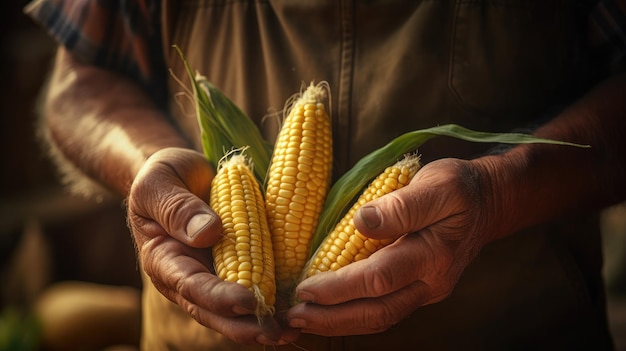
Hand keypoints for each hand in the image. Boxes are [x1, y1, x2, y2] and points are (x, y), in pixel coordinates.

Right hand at [127, 147, 296, 344]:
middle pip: (213, 311)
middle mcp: (187, 277)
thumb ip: (177, 208)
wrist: (178, 174)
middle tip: (276, 332)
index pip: (190, 285)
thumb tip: (208, 233)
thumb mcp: (159, 183)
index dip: (219, 297)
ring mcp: (211, 276)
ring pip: (232, 312)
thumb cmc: (163, 176)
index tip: (248, 301)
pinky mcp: (233, 269)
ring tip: (291, 330)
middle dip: (244, 325)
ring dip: (260, 324)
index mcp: (164, 259)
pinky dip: (270, 305)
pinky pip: (250, 291)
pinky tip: (294, 311)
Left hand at [286, 158, 495, 335]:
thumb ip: (403, 206)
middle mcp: (430, 282)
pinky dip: (352, 316)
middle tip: (293, 316)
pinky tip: (328, 313)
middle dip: (332, 317)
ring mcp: (424, 291)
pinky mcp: (417, 290)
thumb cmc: (459, 188)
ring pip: (379, 318)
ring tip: (303, 319)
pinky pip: (382, 310)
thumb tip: (362, 221)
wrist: (487, 203)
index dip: (340, 286)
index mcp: (434, 254)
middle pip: (377, 311)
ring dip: (339, 323)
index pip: (380, 278)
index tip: (305, 287)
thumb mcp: (438, 184)